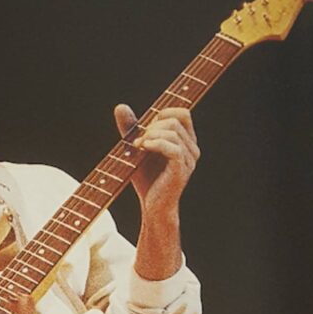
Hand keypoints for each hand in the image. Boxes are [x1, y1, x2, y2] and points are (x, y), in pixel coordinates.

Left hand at [114, 103, 199, 218]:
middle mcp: (192, 148)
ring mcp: (189, 158)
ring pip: (173, 131)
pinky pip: (172, 147)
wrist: (153, 207)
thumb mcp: (137, 150)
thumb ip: (131, 129)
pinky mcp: (182, 169)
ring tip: (137, 147)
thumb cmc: (147, 180)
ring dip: (150, 135)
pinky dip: (155, 143)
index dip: (163, 113)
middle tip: (137, 141)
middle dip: (153, 125)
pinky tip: (142, 148)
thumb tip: (120, 106)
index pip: (183, 113)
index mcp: (186, 141)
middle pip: (175, 119)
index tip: (145, 129)